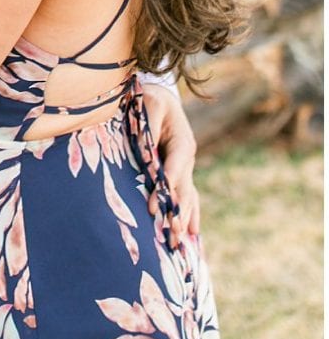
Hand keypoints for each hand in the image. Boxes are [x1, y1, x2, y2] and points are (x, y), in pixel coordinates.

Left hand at [141, 81, 200, 245]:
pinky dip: (189, 215)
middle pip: (184, 191)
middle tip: (170, 235)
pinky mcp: (177, 173)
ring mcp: (183, 168)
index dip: (166, 189)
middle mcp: (185, 160)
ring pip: (187, 198)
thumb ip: (149, 125)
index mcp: (182, 144)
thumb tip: (149, 148)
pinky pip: (186, 197)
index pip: (174, 171)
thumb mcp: (148, 104)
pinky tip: (190, 234)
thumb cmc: (149, 99)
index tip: (157, 206)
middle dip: (177, 213)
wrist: (158, 96)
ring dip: (183, 220)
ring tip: (180, 242)